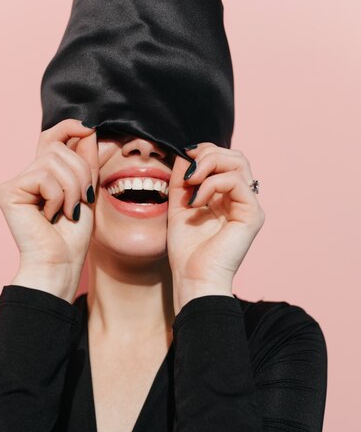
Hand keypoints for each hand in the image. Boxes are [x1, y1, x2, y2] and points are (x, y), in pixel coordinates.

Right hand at [0, 119, 98, 302]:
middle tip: (81, 200)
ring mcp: (15, 183)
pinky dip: (57, 197)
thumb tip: (94, 131)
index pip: (53, 138)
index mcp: (44, 175)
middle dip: (81, 172)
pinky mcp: (8, 191)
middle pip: (59, 148)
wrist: (61, 263)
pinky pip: (44, 176)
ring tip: (67, 212)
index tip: (89, 127)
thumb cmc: (73, 237)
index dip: (69, 127)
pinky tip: (51, 215)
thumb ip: (88, 162)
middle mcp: (26, 175)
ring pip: (54, 160)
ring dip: (72, 188)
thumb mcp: (86, 193)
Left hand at [167, 143, 264, 313]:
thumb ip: (182, 181)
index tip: (184, 158)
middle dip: (208, 154)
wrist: (194, 279)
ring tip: (190, 183)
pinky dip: (212, 183)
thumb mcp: (179, 207)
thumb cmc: (187, 253)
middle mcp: (242, 200)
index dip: (205, 152)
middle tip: (188, 172)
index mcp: (227, 198)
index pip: (225, 160)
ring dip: (209, 164)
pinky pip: (236, 181)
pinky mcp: (252, 214)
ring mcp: (249, 207)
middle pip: (235, 156)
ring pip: (238, 163)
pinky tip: (197, 200)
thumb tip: (186, 154)